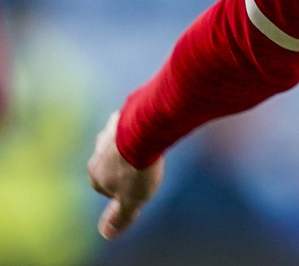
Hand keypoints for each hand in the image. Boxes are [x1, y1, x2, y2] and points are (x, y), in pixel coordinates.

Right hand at [87, 111, 163, 239]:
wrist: (144, 129)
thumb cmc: (137, 168)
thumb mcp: (131, 200)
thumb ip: (119, 217)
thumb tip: (106, 234)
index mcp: (95, 173)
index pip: (104, 187)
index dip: (120, 190)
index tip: (136, 188)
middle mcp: (98, 151)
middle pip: (109, 163)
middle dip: (124, 166)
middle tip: (143, 167)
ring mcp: (110, 132)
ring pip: (117, 141)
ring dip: (129, 144)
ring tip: (147, 146)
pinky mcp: (124, 114)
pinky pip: (128, 122)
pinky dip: (137, 126)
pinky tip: (151, 127)